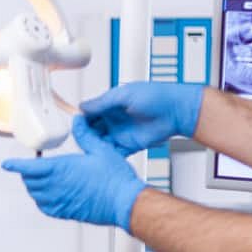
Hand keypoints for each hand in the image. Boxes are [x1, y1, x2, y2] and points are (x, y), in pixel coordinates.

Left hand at [1, 116, 147, 230]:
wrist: (124, 202)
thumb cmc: (115, 179)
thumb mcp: (101, 149)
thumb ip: (85, 135)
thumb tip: (77, 122)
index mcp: (62, 168)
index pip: (30, 167)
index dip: (16, 165)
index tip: (7, 164)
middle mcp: (57, 186)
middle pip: (30, 181)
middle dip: (26, 173)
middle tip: (30, 167)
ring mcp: (61, 201)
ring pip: (36, 195)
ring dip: (33, 187)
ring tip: (37, 180)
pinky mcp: (67, 212)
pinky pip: (46, 208)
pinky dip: (42, 201)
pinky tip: (47, 197)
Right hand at [80, 81, 204, 154]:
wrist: (176, 111)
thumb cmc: (156, 96)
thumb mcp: (124, 95)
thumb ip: (103, 102)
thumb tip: (83, 106)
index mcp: (112, 105)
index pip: (90, 113)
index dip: (82, 118)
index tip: (74, 123)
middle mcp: (115, 119)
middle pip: (93, 129)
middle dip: (85, 134)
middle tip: (78, 138)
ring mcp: (121, 133)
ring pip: (100, 142)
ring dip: (93, 145)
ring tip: (86, 149)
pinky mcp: (129, 145)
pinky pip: (113, 152)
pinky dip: (106, 155)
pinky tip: (99, 157)